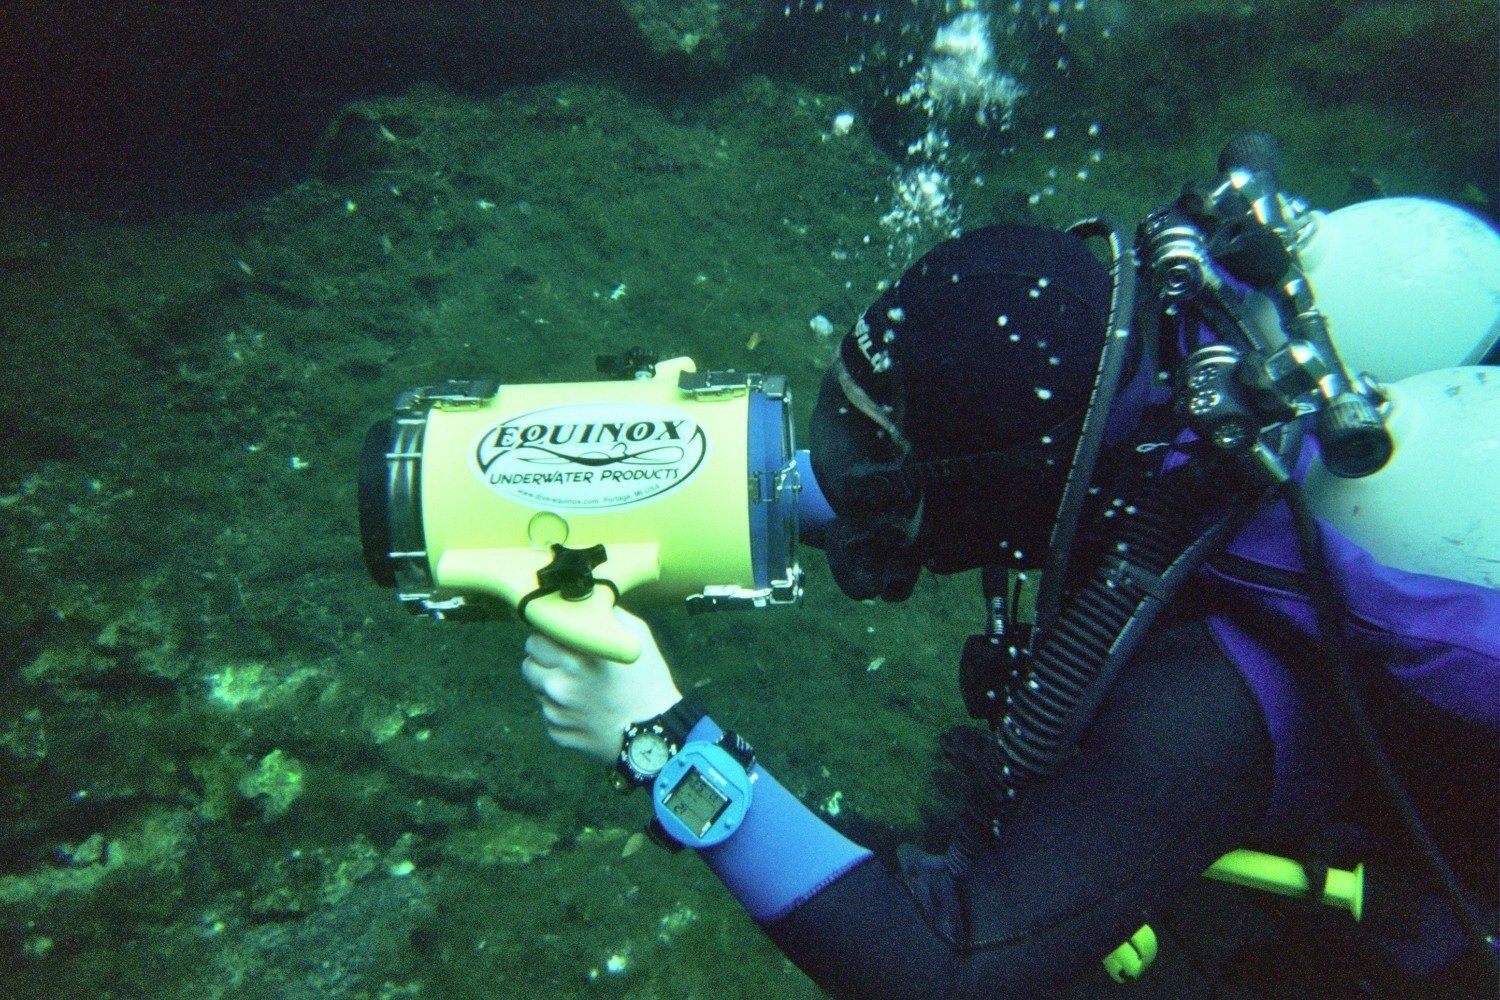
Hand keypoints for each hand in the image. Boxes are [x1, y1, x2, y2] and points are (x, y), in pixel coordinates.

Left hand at [520, 608, 683, 763]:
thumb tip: (585, 601)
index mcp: (577, 656)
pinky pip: (548, 714)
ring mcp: (556, 712)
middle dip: (544, 660)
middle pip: (528, 663)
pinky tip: (585, 709)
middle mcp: (560, 684)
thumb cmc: (649, 681)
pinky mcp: (557, 733)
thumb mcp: (637, 636)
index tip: (562, 640)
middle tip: (567, 664)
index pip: (536, 637)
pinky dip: (561, 710)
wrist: (655, 733)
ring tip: (580, 688)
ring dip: (551, 685)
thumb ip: (606, 614)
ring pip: (537, 689)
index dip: (550, 637)